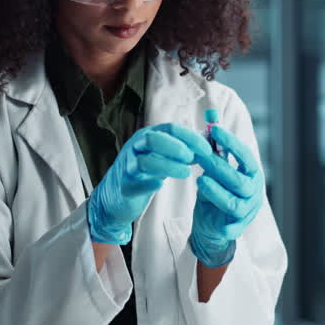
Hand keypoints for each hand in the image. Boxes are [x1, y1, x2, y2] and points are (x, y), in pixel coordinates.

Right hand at [87, 124, 208, 244]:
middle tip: (191, 157)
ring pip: (144, 161)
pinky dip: (147, 183)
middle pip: (153, 139)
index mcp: (148, 137)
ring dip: (167, 165)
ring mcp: (127, 167)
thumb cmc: (145, 173)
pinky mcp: (124, 186)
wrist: (115, 195)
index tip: (207, 149)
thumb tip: (208, 146)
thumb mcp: (162, 156)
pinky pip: (134, 184)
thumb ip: (183, 150)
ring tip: (186, 173)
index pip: (170, 129)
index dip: (190, 137)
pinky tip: (160, 184)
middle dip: (175, 146)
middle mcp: (136, 148)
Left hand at [189, 124, 264, 267]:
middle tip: (200, 156)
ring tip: (200, 180)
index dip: (231, 143)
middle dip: (219, 167)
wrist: (216, 223)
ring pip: (233, 202)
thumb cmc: (218, 189)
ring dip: (217, 192)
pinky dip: (228, 227)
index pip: (245, 156)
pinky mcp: (238, 227)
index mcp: (251, 173)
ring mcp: (248, 210)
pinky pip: (234, 227)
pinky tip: (220, 226)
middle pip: (237, 179)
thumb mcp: (216, 169)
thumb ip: (216, 149)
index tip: (216, 130)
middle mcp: (253, 190)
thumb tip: (210, 120)